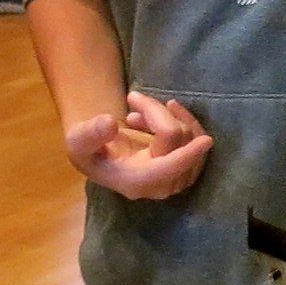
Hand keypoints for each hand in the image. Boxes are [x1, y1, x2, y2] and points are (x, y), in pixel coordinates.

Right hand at [64, 89, 213, 202]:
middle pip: (176, 140)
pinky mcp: (184, 171)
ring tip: (139, 110)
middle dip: (157, 112)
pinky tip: (157, 116)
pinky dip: (180, 121)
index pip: (168, 167)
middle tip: (132, 98)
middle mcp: (159, 186)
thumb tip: (111, 123)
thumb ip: (90, 133)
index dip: (187, 154)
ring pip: (190, 139)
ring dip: (168, 115)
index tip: (207, 140)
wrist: (99, 154)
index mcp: (135, 183)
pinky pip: (197, 142)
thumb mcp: (77, 140)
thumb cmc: (88, 149)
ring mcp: (175, 180)